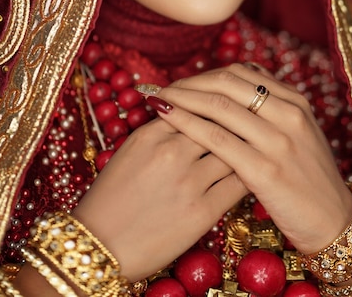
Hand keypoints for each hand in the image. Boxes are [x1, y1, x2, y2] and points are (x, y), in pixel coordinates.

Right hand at [72, 115, 246, 280]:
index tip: (223, 106)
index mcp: (150, 134)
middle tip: (246, 122)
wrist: (100, 246)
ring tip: (251, 146)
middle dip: (231, 122)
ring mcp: (188, 181)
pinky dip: (247, 175)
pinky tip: (250, 173)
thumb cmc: (111, 198)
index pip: (192, 105)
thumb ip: (160, 129)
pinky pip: (237, 184)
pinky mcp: (203, 211)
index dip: (210, 106)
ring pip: (231, 150)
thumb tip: (190, 112)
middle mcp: (171, 152)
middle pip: (216, 123)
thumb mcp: (130, 151)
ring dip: (242, 148)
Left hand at [155, 63, 351, 254]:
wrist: (334, 223)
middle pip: (226, 82)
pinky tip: (167, 119)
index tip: (183, 82)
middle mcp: (289, 114)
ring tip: (158, 98)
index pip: (241, 73)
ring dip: (182, 98)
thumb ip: (272, 109)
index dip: (205, 74)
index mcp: (295, 102)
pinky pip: (217, 138)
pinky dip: (187, 123)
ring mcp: (278, 141)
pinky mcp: (265, 170)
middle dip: (189, 82)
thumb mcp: (299, 134)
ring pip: (219, 106)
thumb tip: (238, 84)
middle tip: (164, 88)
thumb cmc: (309, 179)